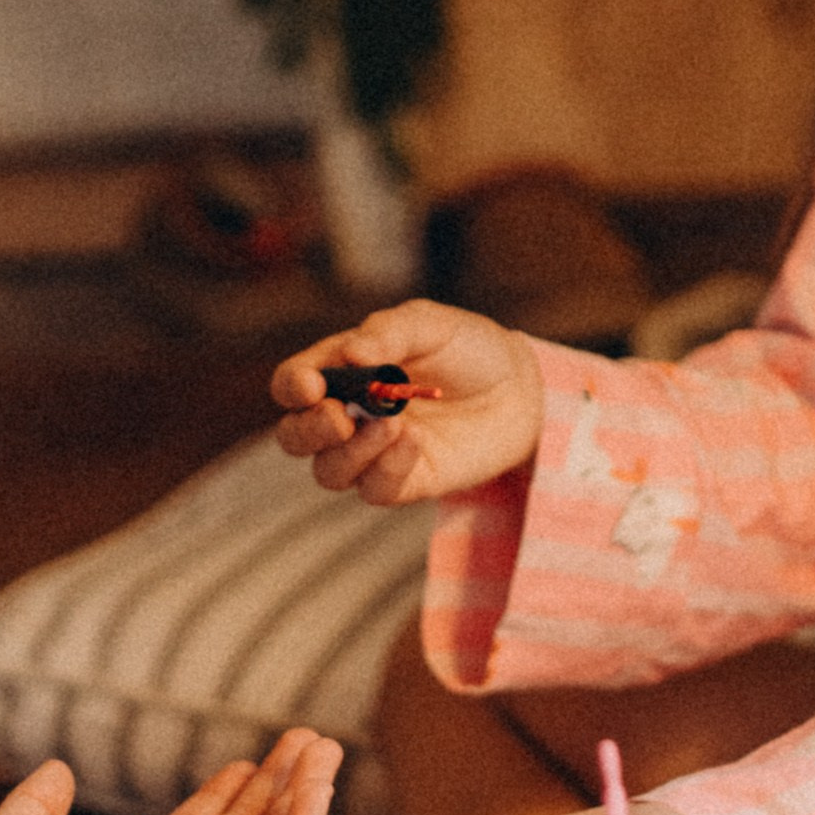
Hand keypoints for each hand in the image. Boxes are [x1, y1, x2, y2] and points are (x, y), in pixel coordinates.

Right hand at [271, 300, 544, 505]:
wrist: (522, 388)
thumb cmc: (467, 348)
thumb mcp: (430, 324)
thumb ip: (390, 332)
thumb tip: (352, 354)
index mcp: (340, 370)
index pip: (292, 385)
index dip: (292, 387)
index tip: (312, 386)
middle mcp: (347, 415)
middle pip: (295, 438)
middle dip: (309, 431)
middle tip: (341, 417)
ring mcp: (373, 453)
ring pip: (329, 472)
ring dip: (352, 453)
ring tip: (393, 424)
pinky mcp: (405, 481)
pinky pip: (375, 490)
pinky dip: (388, 468)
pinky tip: (416, 442)